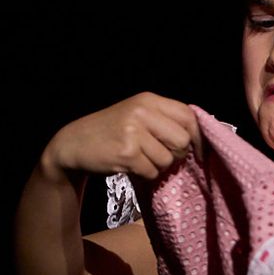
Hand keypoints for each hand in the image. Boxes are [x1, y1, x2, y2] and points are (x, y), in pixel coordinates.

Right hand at [44, 92, 202, 181]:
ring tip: (140, 160)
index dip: (198, 137)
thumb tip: (196, 139)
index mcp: (148, 100)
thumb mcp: (136, 115)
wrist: (74, 144)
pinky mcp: (127, 153)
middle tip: (160, 156)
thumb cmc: (110, 132)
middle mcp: (142, 111)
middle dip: (176, 155)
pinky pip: (152, 171)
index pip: (188, 116)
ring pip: (167, 160)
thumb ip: (163, 121)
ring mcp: (134, 131)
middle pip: (182, 140)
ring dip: (157, 167)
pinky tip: (131, 166)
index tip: (199, 152)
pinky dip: (144, 175)